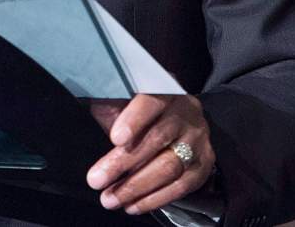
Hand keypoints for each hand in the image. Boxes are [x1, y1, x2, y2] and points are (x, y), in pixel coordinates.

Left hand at [86, 94, 215, 215]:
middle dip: (123, 163)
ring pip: (169, 166)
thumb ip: (111, 106)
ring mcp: (198, 139)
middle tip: (96, 180)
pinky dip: (155, 199)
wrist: (180, 120)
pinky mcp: (204, 163)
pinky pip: (181, 186)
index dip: (134, 120)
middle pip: (157, 139)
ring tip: (110, 199)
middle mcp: (186, 112)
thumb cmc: (141, 111)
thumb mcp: (124, 100)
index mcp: (165, 90)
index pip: (151, 101)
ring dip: (136, 187)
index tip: (115, 138)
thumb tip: (91, 110)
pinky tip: (133, 205)